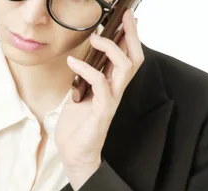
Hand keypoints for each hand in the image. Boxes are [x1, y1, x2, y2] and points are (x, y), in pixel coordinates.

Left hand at [55, 9, 143, 190]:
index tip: (124, 17)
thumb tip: (80, 57)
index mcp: (112, 86)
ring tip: (95, 38)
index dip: (129, 37)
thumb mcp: (78, 95)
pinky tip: (73, 63)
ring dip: (111, 49)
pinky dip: (87, 70)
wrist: (74, 155)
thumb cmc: (76, 127)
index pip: (127, 57)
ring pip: (124, 68)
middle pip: (134, 58)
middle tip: (122, 17)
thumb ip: (84, 78)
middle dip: (130, 35)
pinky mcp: (102, 111)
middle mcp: (116, 91)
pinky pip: (101, 84)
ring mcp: (111, 101)